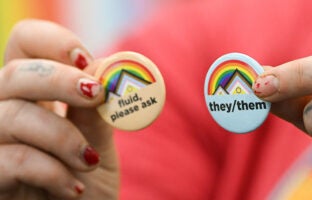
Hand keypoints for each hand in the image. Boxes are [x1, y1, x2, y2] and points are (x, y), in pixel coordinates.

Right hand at [0, 19, 118, 198]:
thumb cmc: (88, 186)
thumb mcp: (98, 145)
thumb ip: (96, 112)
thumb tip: (105, 70)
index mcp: (36, 97)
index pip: (25, 46)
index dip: (52, 43)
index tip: (87, 61)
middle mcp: (7, 113)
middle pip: (14, 73)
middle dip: (60, 80)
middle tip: (96, 94)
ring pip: (11, 115)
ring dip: (61, 136)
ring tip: (88, 161)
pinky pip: (10, 159)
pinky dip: (50, 171)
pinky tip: (73, 187)